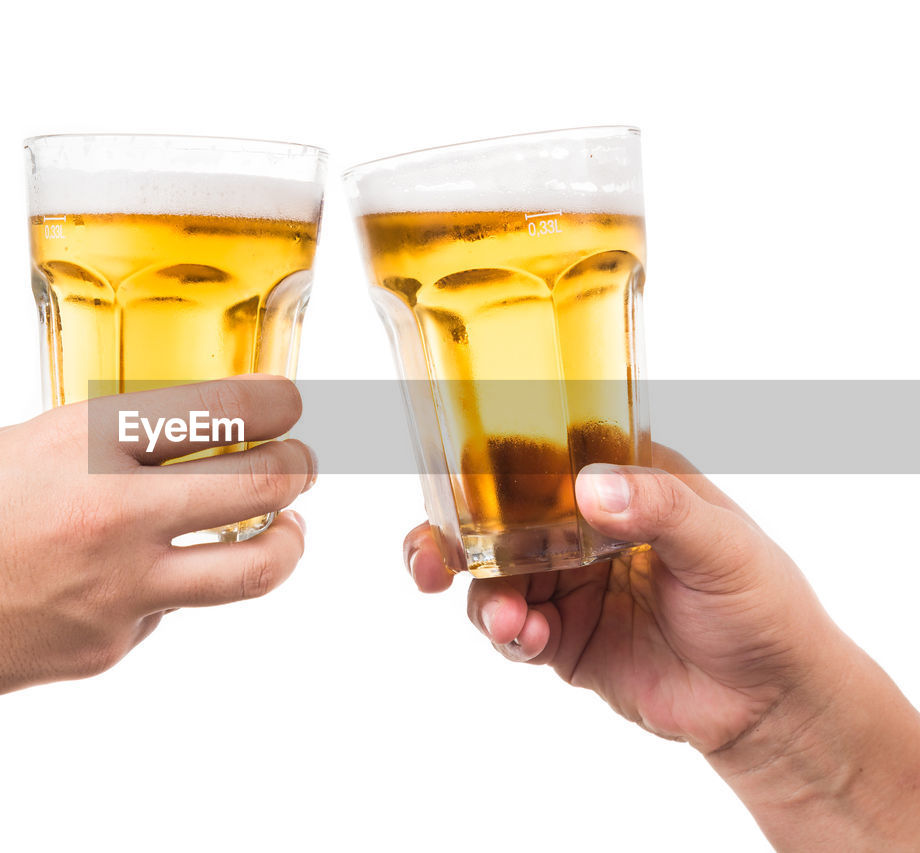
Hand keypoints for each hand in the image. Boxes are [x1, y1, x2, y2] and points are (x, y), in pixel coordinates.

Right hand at [0, 374, 315, 702]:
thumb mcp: (12, 446)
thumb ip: (95, 448)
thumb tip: (162, 450)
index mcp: (87, 445)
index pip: (224, 410)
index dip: (278, 404)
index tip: (291, 403)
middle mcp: (118, 516)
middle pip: (265, 486)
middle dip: (300, 469)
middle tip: (302, 463)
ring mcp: (120, 593)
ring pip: (253, 569)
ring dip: (283, 543)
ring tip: (284, 531)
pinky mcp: (109, 649)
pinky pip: (171, 614)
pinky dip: (171, 592)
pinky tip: (128, 579)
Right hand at [405, 445, 826, 751]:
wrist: (772, 706)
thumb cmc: (765, 608)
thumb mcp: (724, 546)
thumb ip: (660, 510)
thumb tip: (592, 487)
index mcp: (623, 482)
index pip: (544, 455)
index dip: (491, 463)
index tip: (454, 477)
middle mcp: (585, 527)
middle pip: (498, 519)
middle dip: (453, 536)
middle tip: (430, 560)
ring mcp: (569, 583)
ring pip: (494, 577)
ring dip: (483, 596)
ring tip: (506, 620)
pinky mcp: (563, 638)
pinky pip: (513, 629)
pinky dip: (508, 633)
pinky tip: (528, 639)